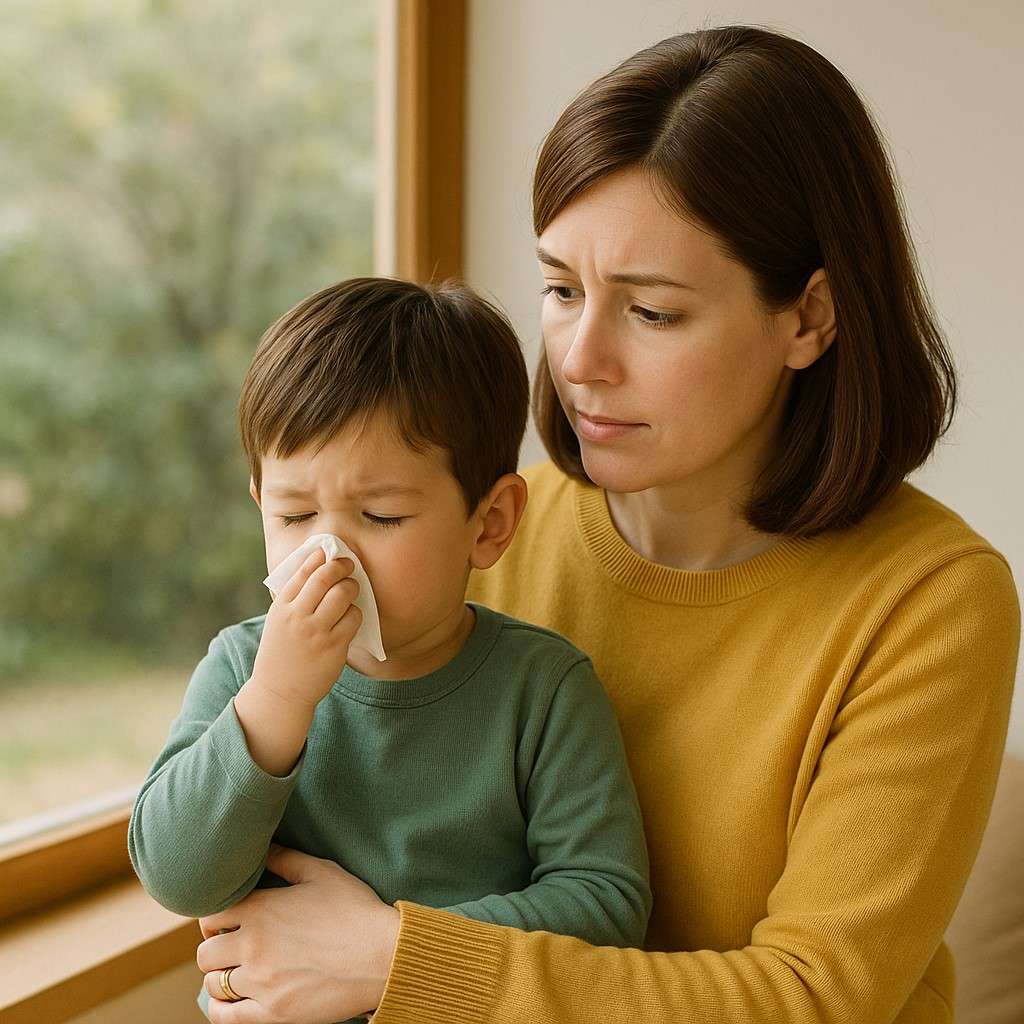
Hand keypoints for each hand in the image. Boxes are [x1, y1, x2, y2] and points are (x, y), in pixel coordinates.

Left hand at [197, 844, 399, 1023]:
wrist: (382, 955)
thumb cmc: (355, 909)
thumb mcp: (321, 872)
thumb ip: (285, 858)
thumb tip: (260, 847)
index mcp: (262, 910)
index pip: (212, 914)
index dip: (214, 918)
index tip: (225, 922)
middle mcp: (254, 946)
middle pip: (206, 953)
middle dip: (215, 948)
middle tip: (231, 947)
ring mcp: (262, 982)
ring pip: (215, 984)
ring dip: (221, 976)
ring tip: (236, 971)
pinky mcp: (273, 1013)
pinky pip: (227, 1017)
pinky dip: (220, 1009)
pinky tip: (226, 1001)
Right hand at [253, 547, 362, 707]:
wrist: (279, 692)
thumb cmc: (282, 652)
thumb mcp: (278, 621)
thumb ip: (294, 596)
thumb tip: (317, 564)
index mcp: (281, 607)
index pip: (303, 571)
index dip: (320, 557)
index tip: (329, 552)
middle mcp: (298, 617)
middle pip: (325, 577)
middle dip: (341, 566)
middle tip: (348, 565)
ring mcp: (317, 632)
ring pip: (343, 594)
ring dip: (351, 587)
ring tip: (351, 590)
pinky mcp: (335, 646)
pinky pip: (354, 617)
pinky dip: (355, 613)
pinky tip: (350, 616)